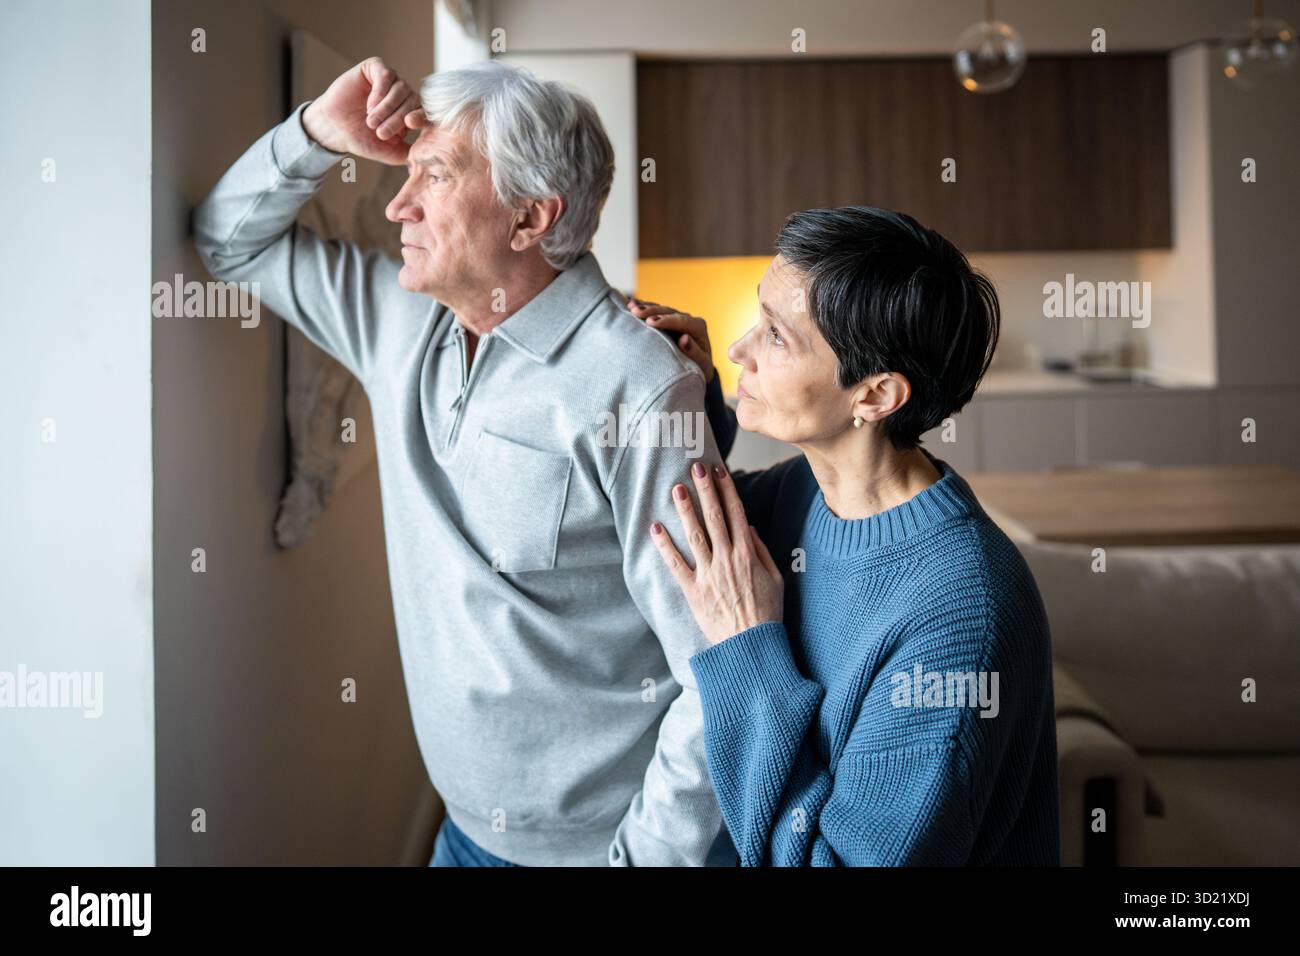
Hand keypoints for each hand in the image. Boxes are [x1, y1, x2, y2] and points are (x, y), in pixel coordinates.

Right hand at [302, 56, 429, 164]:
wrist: (335, 130)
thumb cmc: (363, 141)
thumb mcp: (392, 152)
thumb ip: (412, 153)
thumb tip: (434, 156)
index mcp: (410, 112)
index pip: (425, 110)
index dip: (420, 117)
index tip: (410, 124)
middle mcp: (403, 94)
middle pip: (413, 100)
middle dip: (397, 118)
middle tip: (380, 132)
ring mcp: (390, 80)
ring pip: (401, 87)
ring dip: (387, 107)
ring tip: (371, 121)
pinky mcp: (375, 68)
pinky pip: (386, 74)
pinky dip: (380, 91)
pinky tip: (370, 105)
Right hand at [628, 298, 714, 383]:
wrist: (696, 369)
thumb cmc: (699, 369)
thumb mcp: (701, 365)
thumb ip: (695, 353)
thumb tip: (685, 339)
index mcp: (698, 327)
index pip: (681, 321)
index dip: (665, 320)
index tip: (650, 322)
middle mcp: (688, 319)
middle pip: (668, 312)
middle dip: (652, 311)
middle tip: (636, 312)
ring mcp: (676, 318)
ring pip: (660, 309)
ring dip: (645, 307)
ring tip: (631, 307)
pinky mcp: (667, 319)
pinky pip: (654, 311)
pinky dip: (643, 307)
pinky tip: (631, 304)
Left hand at [650, 461, 783, 645]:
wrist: (751, 646)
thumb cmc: (767, 614)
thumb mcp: (776, 579)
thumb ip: (761, 551)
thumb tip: (749, 527)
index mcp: (748, 554)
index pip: (736, 513)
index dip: (727, 489)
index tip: (719, 471)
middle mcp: (727, 559)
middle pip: (714, 517)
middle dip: (705, 490)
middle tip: (695, 468)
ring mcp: (708, 574)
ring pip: (694, 535)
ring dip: (685, 510)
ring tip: (677, 489)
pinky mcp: (693, 591)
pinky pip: (676, 564)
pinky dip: (664, 546)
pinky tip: (656, 528)